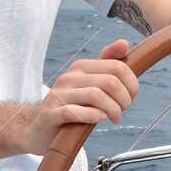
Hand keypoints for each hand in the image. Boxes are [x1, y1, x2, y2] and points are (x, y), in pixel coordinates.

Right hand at [21, 39, 139, 153]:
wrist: (38, 128)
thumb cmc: (71, 107)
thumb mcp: (89, 84)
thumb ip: (107, 65)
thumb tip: (124, 42)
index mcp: (81, 67)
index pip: (118, 67)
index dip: (132, 85)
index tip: (130, 98)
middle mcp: (69, 77)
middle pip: (110, 81)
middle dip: (124, 99)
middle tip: (122, 111)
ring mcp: (58, 95)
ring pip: (96, 95)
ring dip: (112, 110)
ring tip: (114, 118)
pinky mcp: (51, 114)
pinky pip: (74, 111)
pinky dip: (93, 116)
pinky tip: (99, 119)